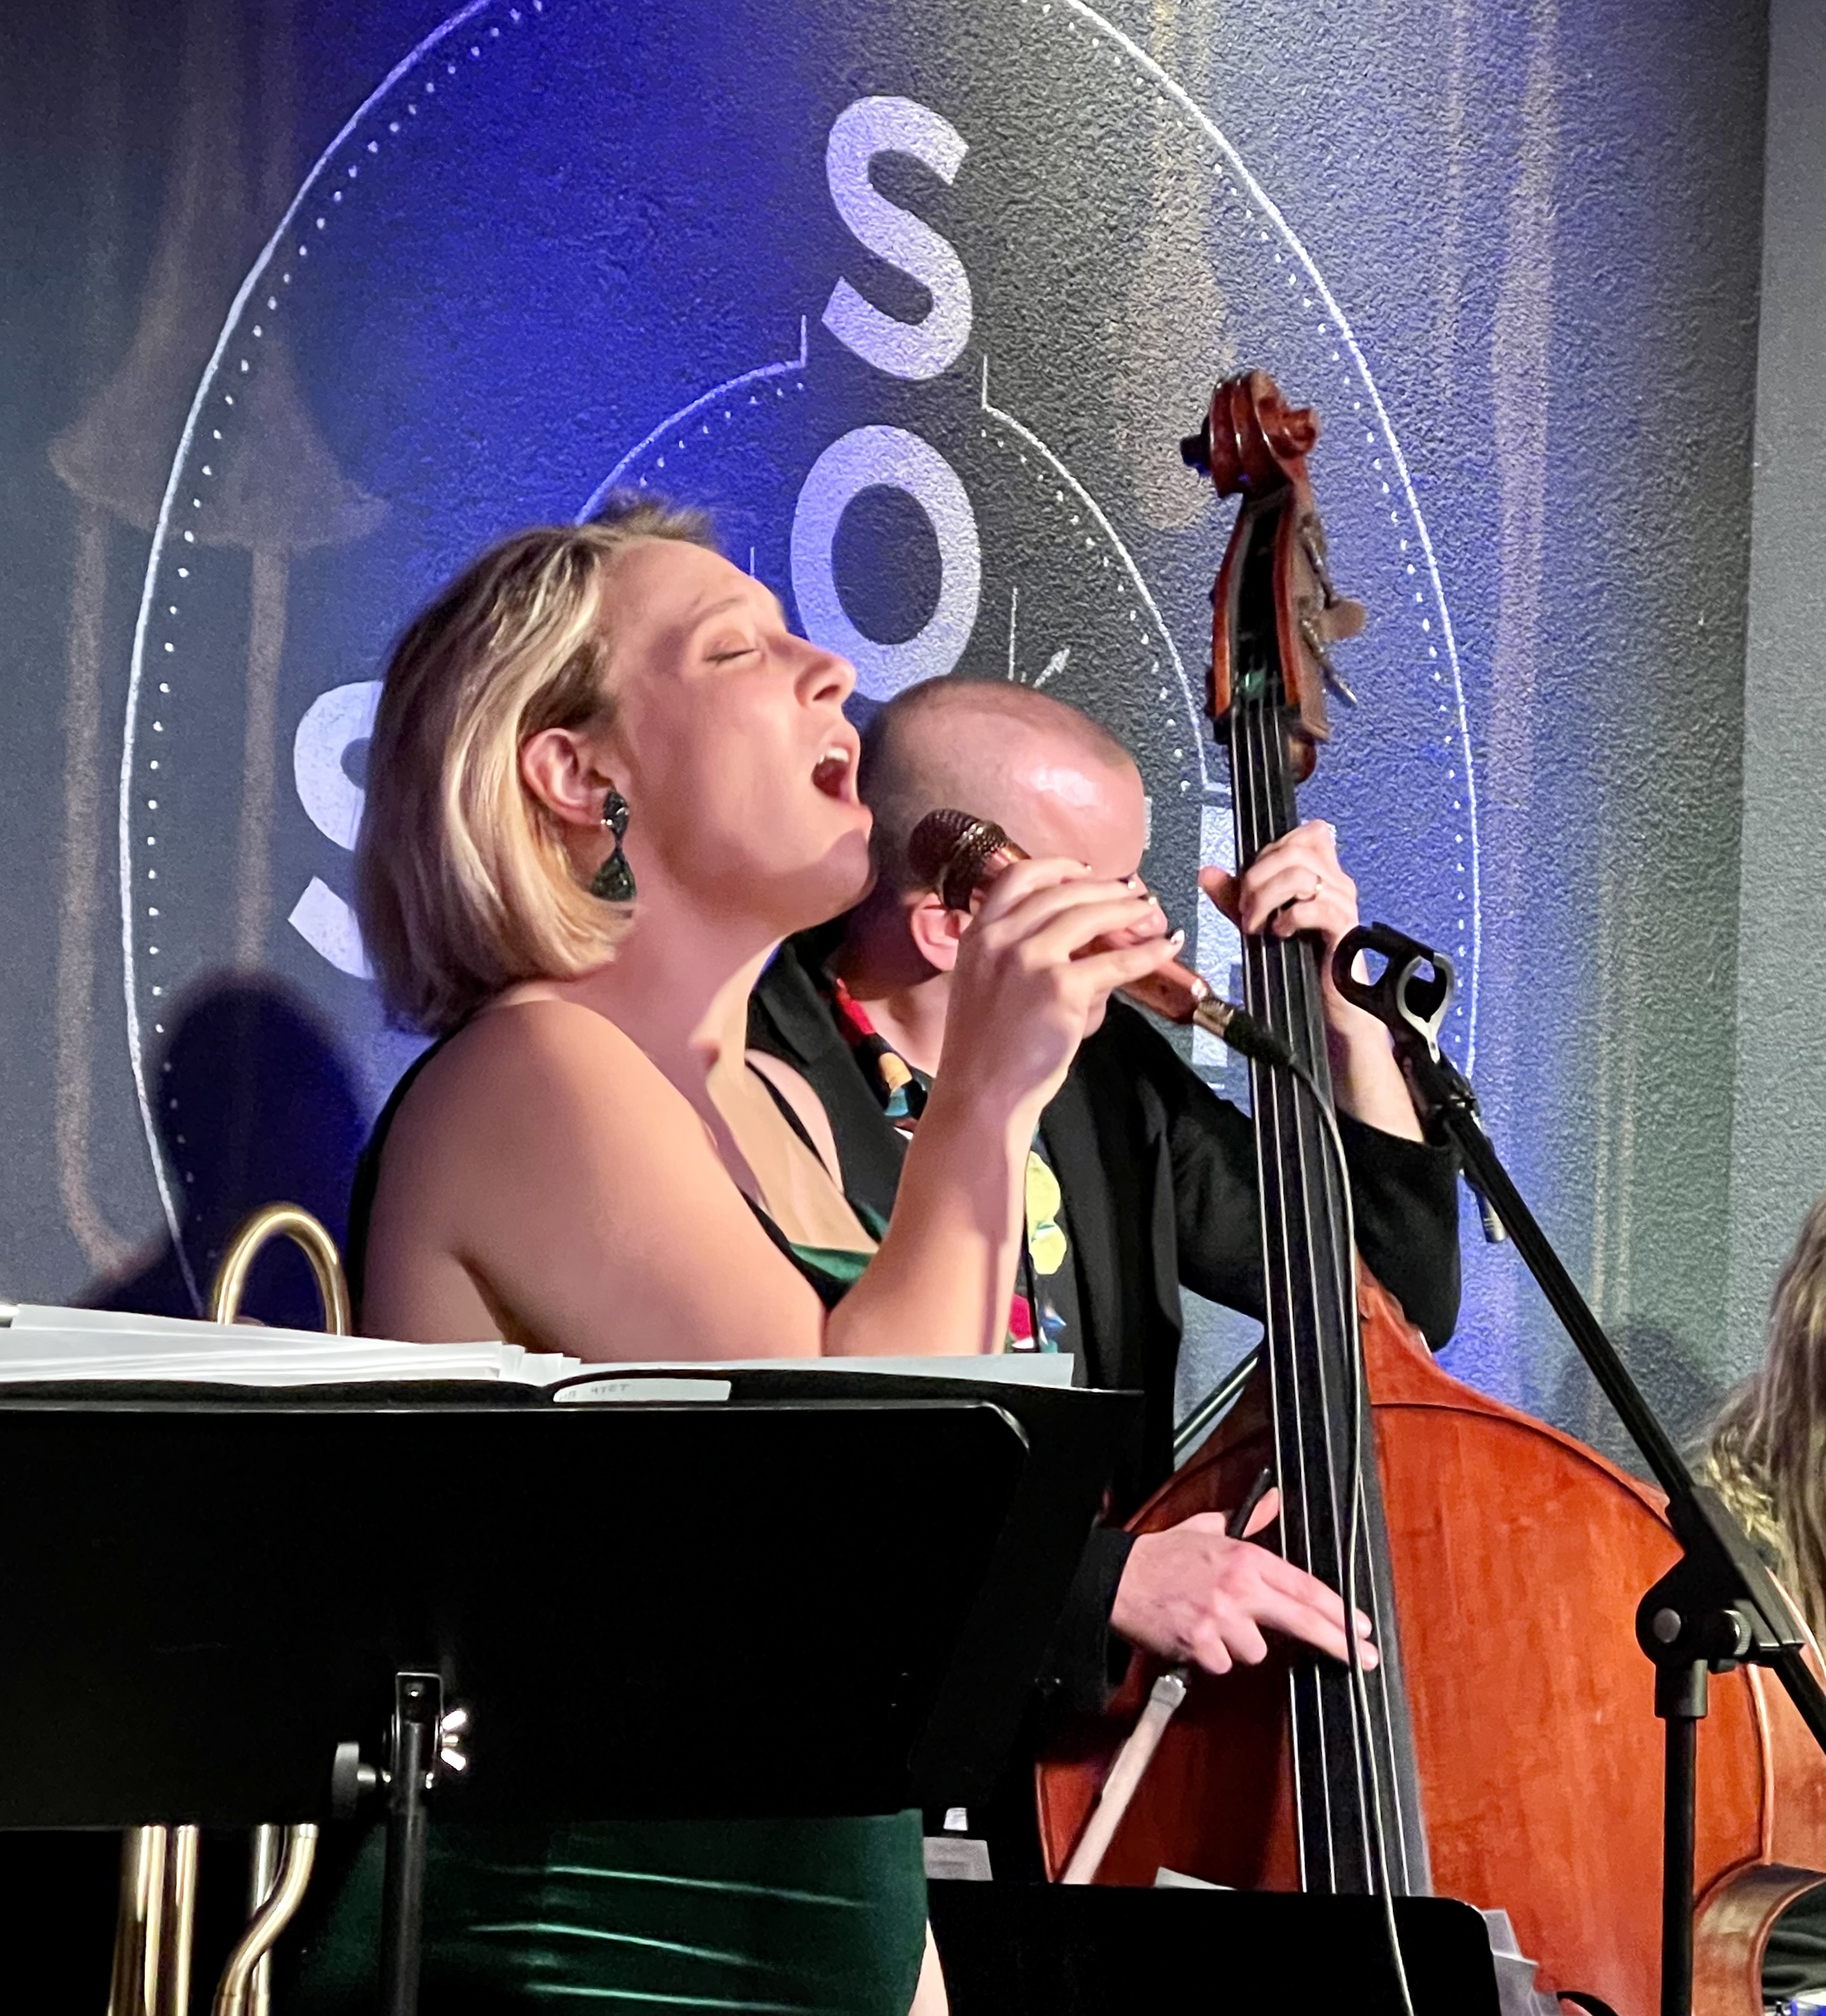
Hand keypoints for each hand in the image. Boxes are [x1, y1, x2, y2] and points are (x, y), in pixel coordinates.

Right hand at [938, 858, 1177, 1119]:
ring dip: (1128, 910)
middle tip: (1131, 895)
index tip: (1083, 871)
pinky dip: (1147, 952)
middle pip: (1063, 892)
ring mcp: (1030, 960)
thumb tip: (1083, 944)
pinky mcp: (1061, 987)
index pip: (1018, 877)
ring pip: (1090, 915)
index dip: (1057, 868)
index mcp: (978, 934)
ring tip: (1150, 914)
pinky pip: (1116, 961)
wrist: (981, 1092)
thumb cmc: (985, 1050)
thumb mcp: (986, 985)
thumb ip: (1020, 955)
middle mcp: (1001, 938)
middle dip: (1105, 890)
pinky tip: (1165, 948)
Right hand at [1109, 1488, 1377, 1675]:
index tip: (1359, 1625)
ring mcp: (1221, 1620)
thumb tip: (1273, 1502)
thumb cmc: (1163, 1555)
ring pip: (1256, 1650)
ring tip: (1215, 1623)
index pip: (1304, 1586)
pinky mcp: (1202, 1647)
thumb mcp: (1207, 1527)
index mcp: (1245, 1558)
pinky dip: (1214, 1657)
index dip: (1337, 1609)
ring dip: (1241, 1643)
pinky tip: (1197, 1637)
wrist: (1119, 1580)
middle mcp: (1239, 1588)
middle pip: (1302, 1620)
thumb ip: (1247, 1519)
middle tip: (1362, 1656)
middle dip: (1337, 1641)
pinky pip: (1225, 1664)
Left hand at [1200, 820, 1420, 1138]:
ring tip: (1256, 924)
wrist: (1330, 1007)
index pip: (1302, 834)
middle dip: (1257, 876)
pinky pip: (1315, 907)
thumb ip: (1235, 896)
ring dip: (1266, 898)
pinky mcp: (1345, 929)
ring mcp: (1344, 904)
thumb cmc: (1301, 964)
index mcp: (1322, 874)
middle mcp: (1337, 882)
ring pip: (1301, 874)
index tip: (1249, 882)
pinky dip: (1288, 917)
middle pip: (1294, 849)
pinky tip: (1279, 933)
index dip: (1268, 851)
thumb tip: (1208, 872)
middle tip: (1245, 909)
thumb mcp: (1260, 923)